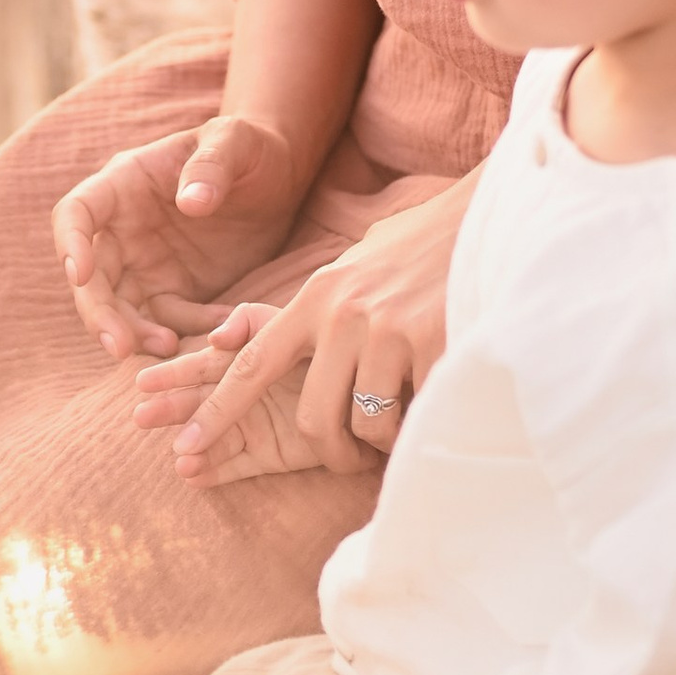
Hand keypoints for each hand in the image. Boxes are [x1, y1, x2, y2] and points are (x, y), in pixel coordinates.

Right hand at [52, 115, 306, 361]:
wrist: (280, 176)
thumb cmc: (250, 146)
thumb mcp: (235, 141)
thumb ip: (212, 164)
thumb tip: (191, 201)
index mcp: (123, 185)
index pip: (77, 213)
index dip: (70, 244)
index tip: (77, 275)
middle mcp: (124, 230)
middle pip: (92, 277)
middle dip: (99, 313)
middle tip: (119, 347)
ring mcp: (147, 265)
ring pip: (123, 310)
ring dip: (137, 334)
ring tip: (172, 348)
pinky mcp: (176, 291)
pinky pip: (171, 320)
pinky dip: (191, 331)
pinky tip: (225, 331)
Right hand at [132, 305, 333, 484]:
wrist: (374, 386)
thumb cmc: (335, 347)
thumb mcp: (294, 324)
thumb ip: (255, 322)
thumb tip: (215, 338)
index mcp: (244, 360)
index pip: (202, 366)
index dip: (172, 374)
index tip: (141, 382)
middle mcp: (244, 394)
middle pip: (199, 402)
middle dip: (171, 410)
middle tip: (140, 418)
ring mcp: (254, 425)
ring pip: (213, 437)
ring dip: (192, 447)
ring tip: (176, 457)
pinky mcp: (270, 455)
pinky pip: (237, 465)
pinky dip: (215, 471)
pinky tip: (193, 475)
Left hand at [162, 172, 473, 481]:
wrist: (490, 216)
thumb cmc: (419, 247)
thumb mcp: (352, 265)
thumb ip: (297, 307)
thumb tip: (224, 338)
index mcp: (317, 297)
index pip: (251, 364)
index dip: (215, 413)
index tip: (185, 446)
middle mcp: (343, 315)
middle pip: (311, 416)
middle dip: (328, 450)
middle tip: (349, 458)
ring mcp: (389, 330)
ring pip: (365, 424)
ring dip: (381, 440)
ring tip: (401, 424)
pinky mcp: (433, 344)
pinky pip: (413, 415)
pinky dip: (420, 422)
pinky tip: (432, 401)